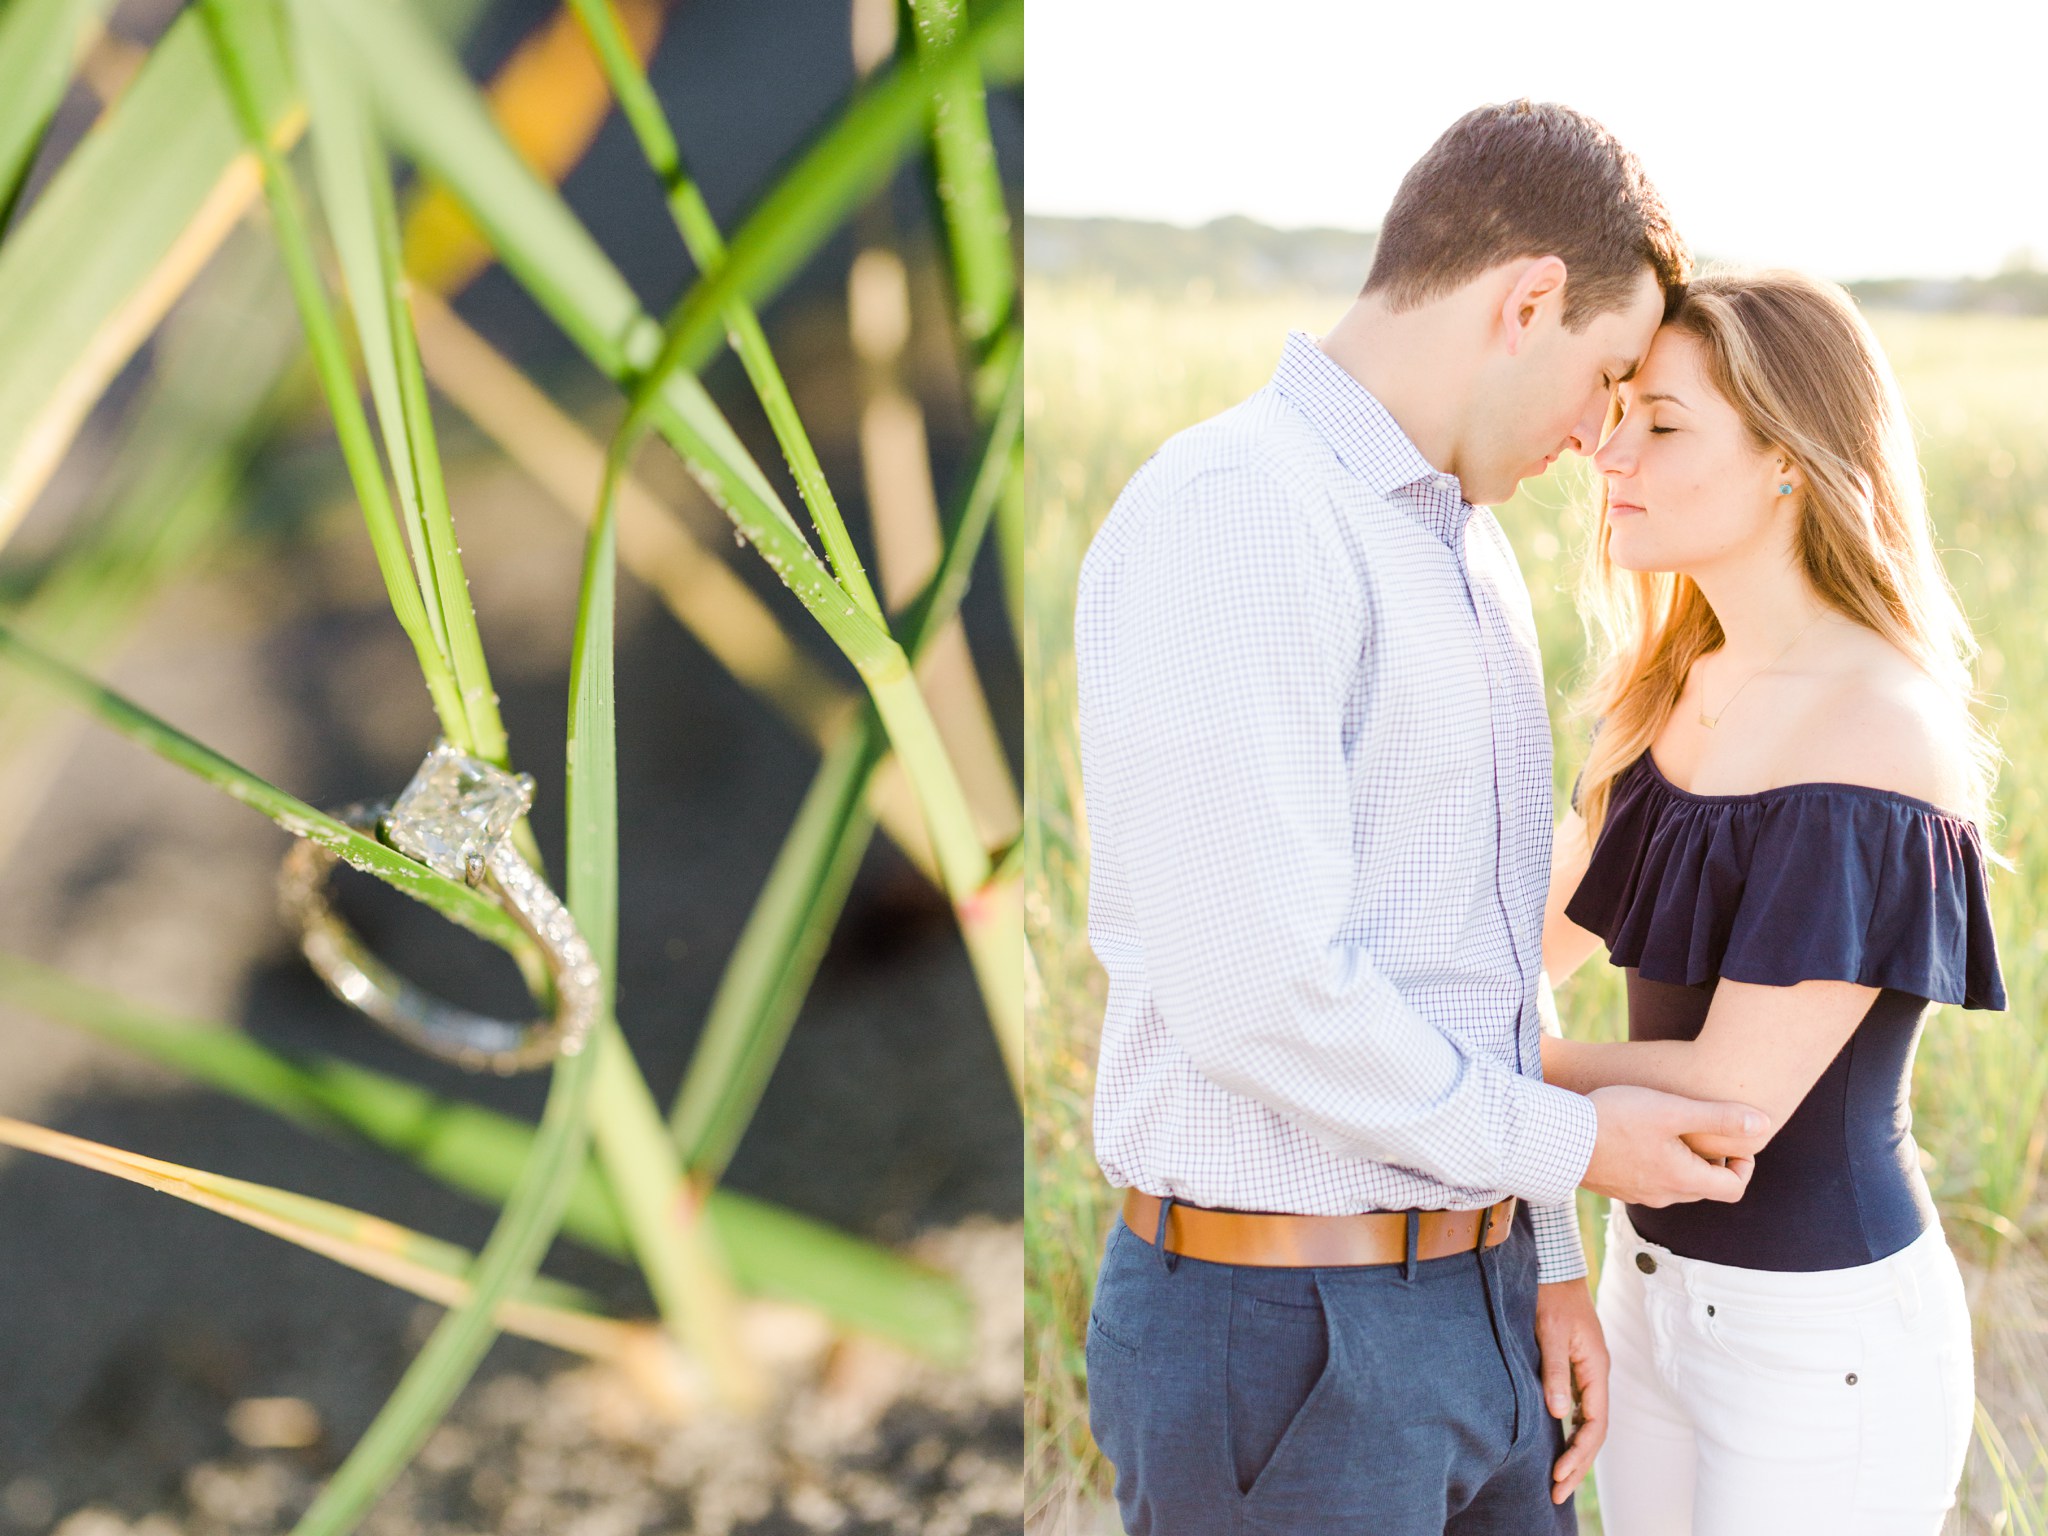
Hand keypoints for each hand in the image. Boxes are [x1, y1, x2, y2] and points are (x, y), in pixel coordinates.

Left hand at [1535, 1278, 1607, 1504]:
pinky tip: (1558, 1444)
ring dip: (1575, 1453)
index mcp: (1596, 1370)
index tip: (1558, 1474)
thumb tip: (1559, 1413)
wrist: (1553, 1269)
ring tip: (1557, 1480)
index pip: (1595, 1424)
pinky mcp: (1575, 1369)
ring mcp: (1588, 1374)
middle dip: (1578, 1464)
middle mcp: (1596, 1376)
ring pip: (1588, 1423)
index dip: (1579, 1453)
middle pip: (1594, 1432)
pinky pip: (1580, 1410)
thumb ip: (1555, 1372)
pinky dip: (1571, 1433)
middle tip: (1556, 1493)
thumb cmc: (1551, 1297)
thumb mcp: (1551, 1333)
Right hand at [1583, 1084, 1768, 1206]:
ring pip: (1675, 1184)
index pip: (1734, 1188)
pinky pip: (1647, 1180)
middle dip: (1712, 1161)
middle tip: (1701, 1128)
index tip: (1733, 1141)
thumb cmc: (1616, 1120)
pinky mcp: (1615, 1187)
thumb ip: (1719, 1118)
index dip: (1744, 1165)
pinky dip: (1654, 1163)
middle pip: (1705, 1187)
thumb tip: (1763, 1123)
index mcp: (1684, 1180)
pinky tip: (1637, 1136)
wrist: (1557, 1137)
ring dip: (1682, 1162)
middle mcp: (1664, 1195)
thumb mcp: (1672, 1111)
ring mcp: (1637, 1194)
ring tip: (1668, 1128)